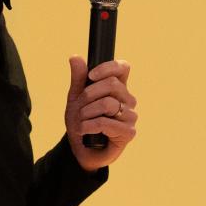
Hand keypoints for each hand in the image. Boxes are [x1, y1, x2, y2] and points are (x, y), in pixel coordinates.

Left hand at [66, 56, 137, 171]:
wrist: (80, 149)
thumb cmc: (82, 122)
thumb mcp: (76, 98)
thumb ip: (78, 79)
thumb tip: (75, 57)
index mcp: (118, 88)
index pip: (123, 68)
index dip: (108, 68)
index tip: (91, 76)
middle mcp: (128, 100)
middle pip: (112, 84)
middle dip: (88, 95)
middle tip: (80, 108)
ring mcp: (131, 116)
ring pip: (107, 104)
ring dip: (87, 113)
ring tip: (81, 121)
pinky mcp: (129, 133)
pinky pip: (106, 122)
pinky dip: (89, 125)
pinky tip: (84, 130)